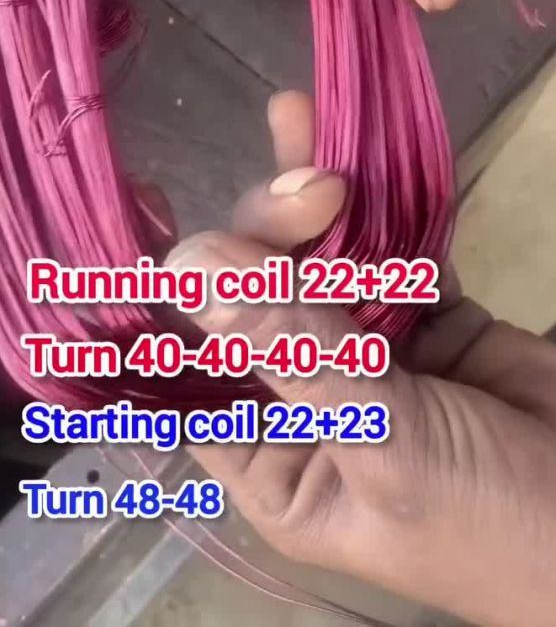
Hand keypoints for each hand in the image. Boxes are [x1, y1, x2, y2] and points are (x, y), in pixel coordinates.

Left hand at [168, 91, 555, 626]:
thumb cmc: (489, 519)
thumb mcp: (385, 443)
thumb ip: (296, 347)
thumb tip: (191, 265)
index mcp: (272, 458)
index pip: (195, 366)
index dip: (172, 294)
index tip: (153, 211)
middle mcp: (306, 398)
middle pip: (258, 297)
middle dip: (268, 234)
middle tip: (309, 188)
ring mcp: (366, 350)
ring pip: (318, 262)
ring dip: (308, 197)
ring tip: (296, 123)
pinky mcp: (424, 314)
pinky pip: (387, 250)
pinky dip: (376, 205)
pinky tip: (350, 153)